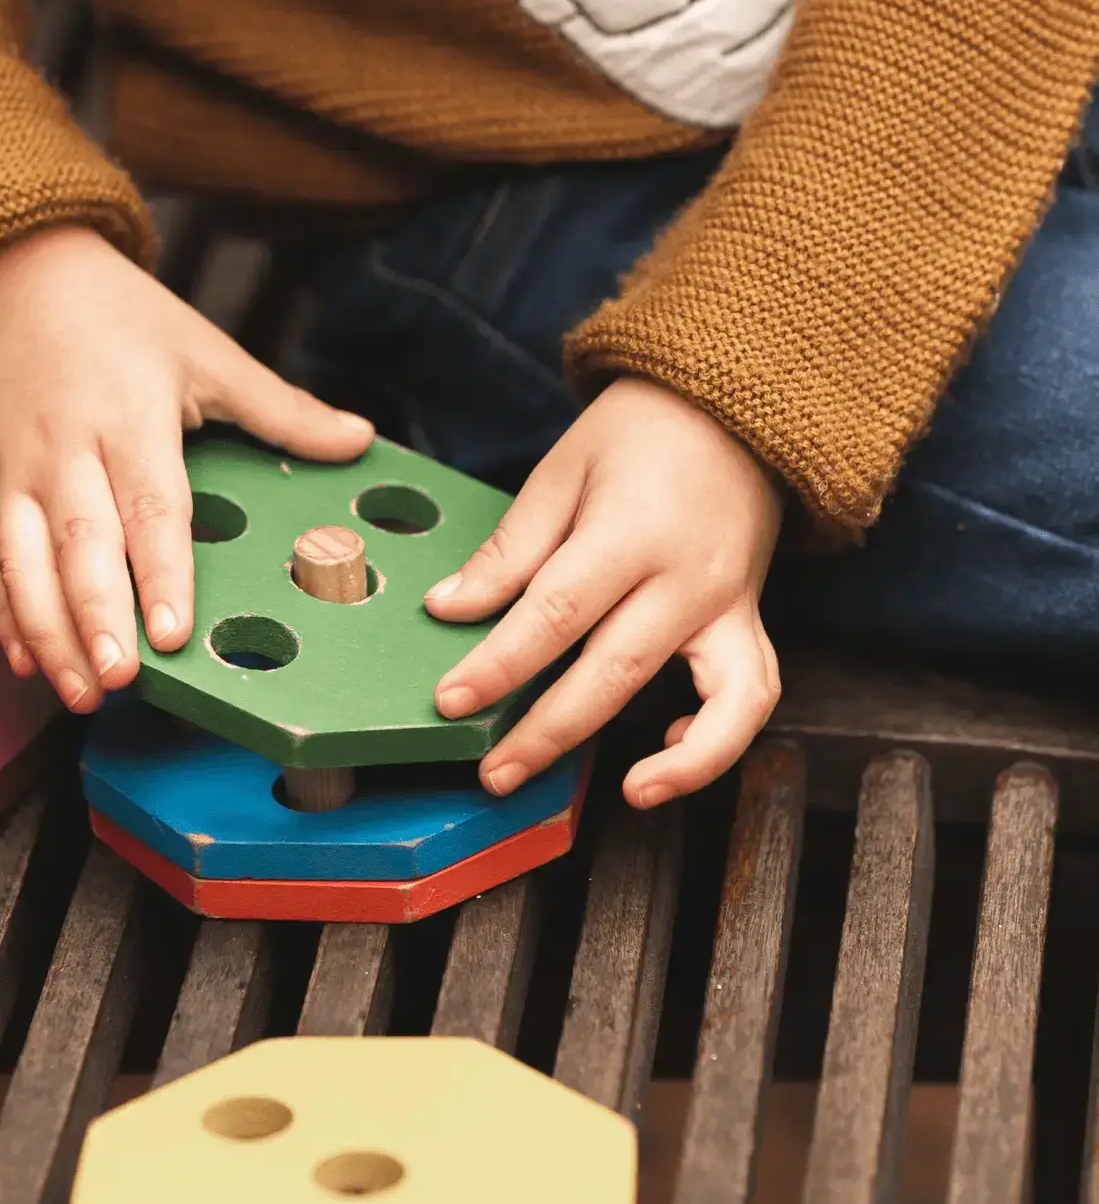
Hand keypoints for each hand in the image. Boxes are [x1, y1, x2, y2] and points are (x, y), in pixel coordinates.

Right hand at [0, 225, 373, 710]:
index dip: (162, 574)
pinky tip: (26, 662)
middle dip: (96, 618)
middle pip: (81, 545)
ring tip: (78, 691)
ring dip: (49, 632)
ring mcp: (19, 475)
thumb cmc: (121, 319)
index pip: (150, 507)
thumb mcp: (205, 351)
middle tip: (121, 679)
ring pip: (26, 564)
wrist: (14, 279)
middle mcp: (68, 451)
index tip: (175, 633)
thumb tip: (361, 439)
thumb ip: (280, 408)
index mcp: (129, 417)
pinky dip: (7, 615)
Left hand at [425, 376, 783, 807]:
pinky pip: (753, 695)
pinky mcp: (751, 621)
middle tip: (493, 773)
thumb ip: (510, 550)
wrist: (734, 408)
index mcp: (630, 531)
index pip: (555, 614)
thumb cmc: (638, 433)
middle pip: (616, 671)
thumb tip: (450, 609)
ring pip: (719, 700)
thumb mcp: (561, 472)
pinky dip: (720, 739)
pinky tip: (668, 760)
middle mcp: (688, 577)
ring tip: (624, 795)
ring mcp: (730, 605)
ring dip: (677, 762)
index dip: (498, 664)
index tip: (450, 701)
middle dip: (550, 732)